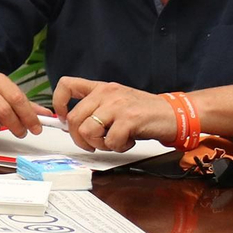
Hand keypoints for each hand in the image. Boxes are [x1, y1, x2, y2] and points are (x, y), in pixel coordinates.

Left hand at [52, 77, 175, 151]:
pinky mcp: (129, 119)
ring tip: (114, 141)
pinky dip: (118, 147)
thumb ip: (94, 109)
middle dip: (80, 139)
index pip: (66, 85)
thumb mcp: (115, 102)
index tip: (65, 120)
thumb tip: (71, 125)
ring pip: (88, 131)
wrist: (174, 113)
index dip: (58, 104)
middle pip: (74, 119)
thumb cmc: (144, 112)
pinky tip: (128, 141)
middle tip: (93, 144)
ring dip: (99, 144)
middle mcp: (107, 93)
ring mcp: (118, 105)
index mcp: (100, 88)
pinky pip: (110, 141)